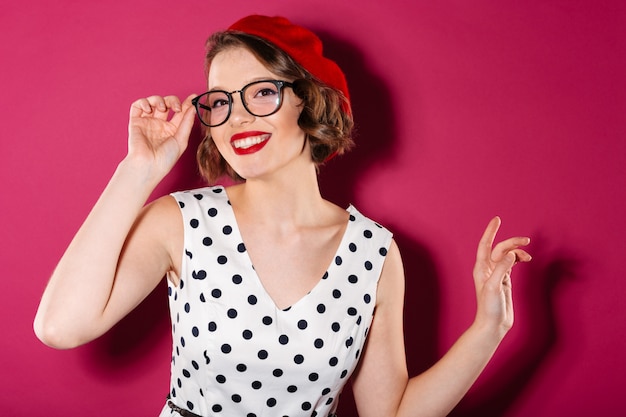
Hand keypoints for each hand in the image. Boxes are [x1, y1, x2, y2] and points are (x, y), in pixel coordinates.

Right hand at [127, 94, 196, 177]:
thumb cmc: (165, 158)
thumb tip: (193, 107)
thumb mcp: (181, 140)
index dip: (186, 103)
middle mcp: (160, 124)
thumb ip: (187, 122)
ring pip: (153, 101)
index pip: (180, 112)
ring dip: (159, 100)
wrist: (148, 165)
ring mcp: (148, 122)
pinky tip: (149, 109)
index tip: (193, 97)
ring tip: (162, 108)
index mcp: (172, 129)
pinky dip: (143, 102)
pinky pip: (137, 106)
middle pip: (167, 103)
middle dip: (173, 100)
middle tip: (177, 107)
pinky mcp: (136, 121)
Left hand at [473, 217, 530, 336]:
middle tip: (526, 240)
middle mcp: (488, 269)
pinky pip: (512, 264)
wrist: (493, 324)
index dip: (490, 231)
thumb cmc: (489, 308)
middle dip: (512, 242)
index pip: (485, 244)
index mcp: (481, 268)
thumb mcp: (494, 287)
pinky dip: (519, 259)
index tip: (497, 219)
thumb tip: (511, 254)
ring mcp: (497, 274)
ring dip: (517, 252)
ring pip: (507, 256)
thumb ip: (502, 269)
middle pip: (500, 249)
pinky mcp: (505, 280)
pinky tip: (526, 260)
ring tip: (528, 256)